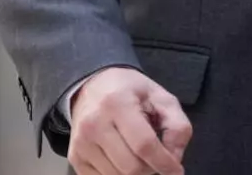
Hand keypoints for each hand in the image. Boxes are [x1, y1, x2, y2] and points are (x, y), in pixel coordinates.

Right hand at [67, 66, 191, 174]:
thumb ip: (177, 125)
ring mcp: (81, 144)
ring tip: (141, 156)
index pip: (144, 145)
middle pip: (130, 167)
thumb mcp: (161, 97)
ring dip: (136, 174)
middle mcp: (94, 125)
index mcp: (118, 104)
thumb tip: (175, 157)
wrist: (92, 86)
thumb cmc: (130, 91)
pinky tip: (125, 161)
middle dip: (151, 169)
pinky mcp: (74, 157)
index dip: (164, 162)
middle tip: (158, 160)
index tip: (176, 171)